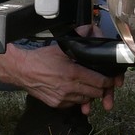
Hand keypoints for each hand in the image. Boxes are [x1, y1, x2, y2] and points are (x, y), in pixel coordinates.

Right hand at [0, 42, 118, 110]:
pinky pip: (73, 104)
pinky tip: (73, 91)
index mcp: (73, 73)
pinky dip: (76, 99)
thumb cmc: (41, 59)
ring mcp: (63, 98)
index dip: (108, 81)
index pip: (99, 82)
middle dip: (101, 89)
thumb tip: (91, 30)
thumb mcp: (61, 48)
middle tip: (101, 83)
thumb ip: (78, 41)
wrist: (22, 71)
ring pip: (85, 100)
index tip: (111, 80)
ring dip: (89, 94)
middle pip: (95, 93)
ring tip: (87, 86)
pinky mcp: (57, 104)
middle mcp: (69, 88)